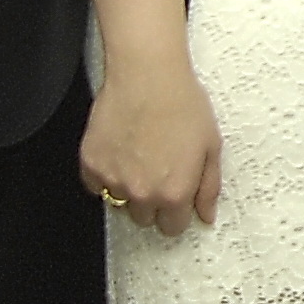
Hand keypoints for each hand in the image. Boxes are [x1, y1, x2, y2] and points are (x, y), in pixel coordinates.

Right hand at [81, 55, 220, 237]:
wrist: (147, 76)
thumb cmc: (181, 104)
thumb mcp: (211, 147)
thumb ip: (209, 188)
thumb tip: (206, 215)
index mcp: (174, 193)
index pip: (172, 228)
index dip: (177, 213)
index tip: (176, 197)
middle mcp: (142, 193)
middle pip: (145, 219)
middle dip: (154, 202)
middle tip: (160, 171)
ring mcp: (113, 181)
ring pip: (119, 203)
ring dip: (129, 189)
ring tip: (141, 158)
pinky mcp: (91, 165)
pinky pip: (96, 185)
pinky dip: (106, 175)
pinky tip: (121, 152)